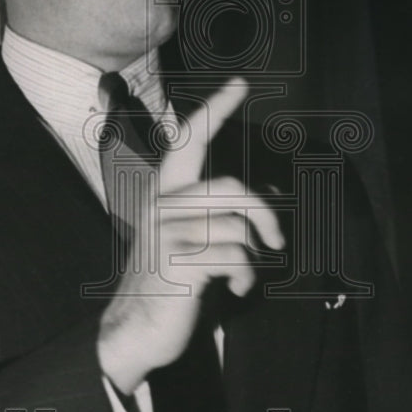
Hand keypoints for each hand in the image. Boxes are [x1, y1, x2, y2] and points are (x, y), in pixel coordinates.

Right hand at [97, 77, 283, 394]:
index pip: (189, 141)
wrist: (136, 327)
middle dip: (264, 215)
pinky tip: (233, 290)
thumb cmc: (169, 280)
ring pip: (237, 229)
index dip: (215, 110)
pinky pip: (235, 259)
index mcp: (164, 193)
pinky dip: (244, 279)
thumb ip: (210, 215)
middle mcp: (162, 205)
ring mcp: (167, 233)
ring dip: (251, 259)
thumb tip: (265, 210)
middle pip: (232, 189)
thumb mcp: (185, 238)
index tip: (240, 83)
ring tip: (240, 275)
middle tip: (275, 240)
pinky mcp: (177, 262)